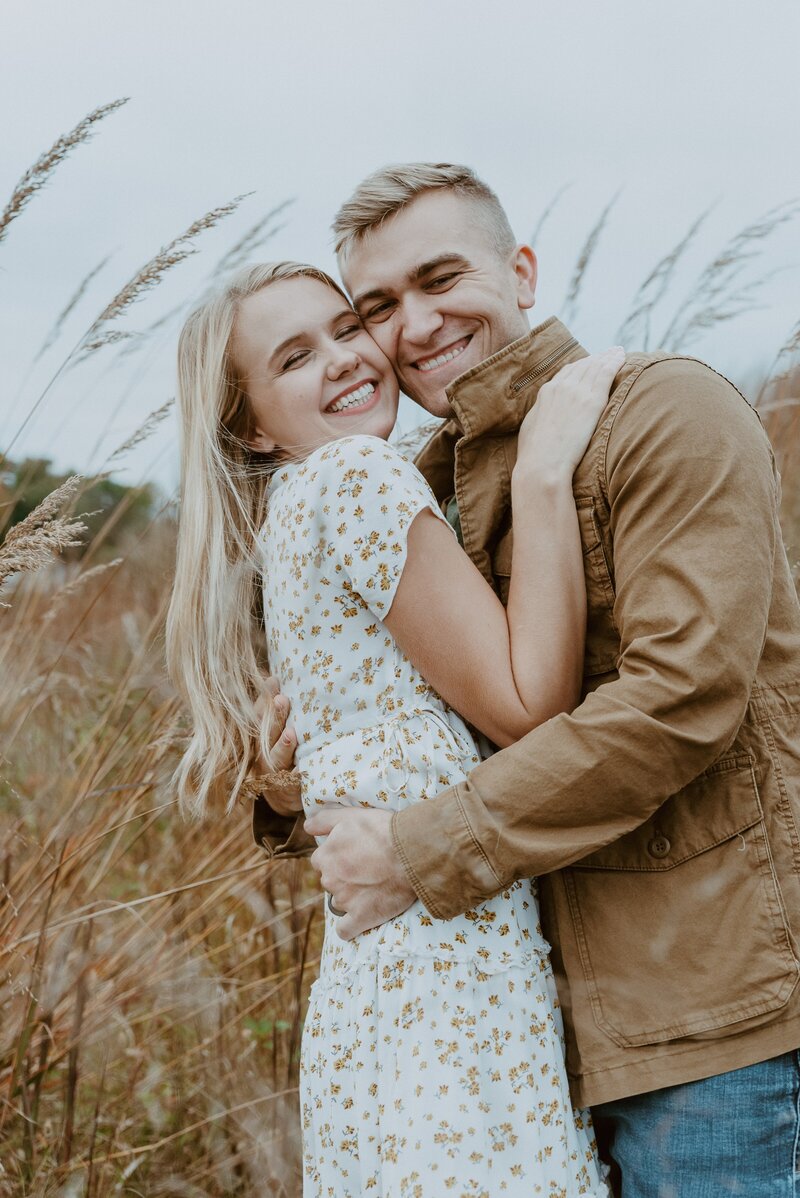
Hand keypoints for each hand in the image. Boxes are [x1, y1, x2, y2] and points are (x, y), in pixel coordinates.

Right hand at [249, 679, 301, 815]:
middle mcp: (262, 753)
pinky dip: (297, 776)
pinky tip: (303, 769)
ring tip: (291, 735)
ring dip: (283, 746)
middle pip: (266, 733)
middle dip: (273, 717)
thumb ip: (274, 709)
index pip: (258, 715)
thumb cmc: (282, 756)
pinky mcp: (286, 790)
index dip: (264, 698)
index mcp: (260, 736)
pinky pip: (291, 784)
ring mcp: (273, 772)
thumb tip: (275, 676)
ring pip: (276, 758)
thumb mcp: (275, 732)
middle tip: (281, 700)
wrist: (282, 798)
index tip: (273, 680)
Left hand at [304, 807, 415, 939]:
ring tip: (373, 886)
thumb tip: (307, 827)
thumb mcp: (351, 816)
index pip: (321, 860)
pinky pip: (345, 930)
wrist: (411, 852)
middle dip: (343, 876)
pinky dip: (349, 926)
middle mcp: (330, 880)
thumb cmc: (382, 831)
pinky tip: (359, 918)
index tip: (354, 854)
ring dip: (351, 897)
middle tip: (367, 868)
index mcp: (325, 857)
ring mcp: (345, 900)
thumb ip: (324, 820)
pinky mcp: (362, 917)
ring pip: (339, 902)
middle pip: (330, 881)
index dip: (337, 856)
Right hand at [516, 346, 624, 482]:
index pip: (566, 373)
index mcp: (546, 393)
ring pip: (595, 367)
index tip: (589, 364)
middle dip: (596, 358)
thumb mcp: (532, 429)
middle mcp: (561, 387)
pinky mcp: (592, 401)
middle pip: (582, 366)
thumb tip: (543, 416)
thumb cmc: (535, 456)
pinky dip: (614, 362)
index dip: (580, 367)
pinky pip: (606, 373)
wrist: (542, 464)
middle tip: (608, 352)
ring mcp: (576, 392)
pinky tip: (622, 357)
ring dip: (608, 357)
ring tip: (618, 352)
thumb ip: (540, 416)